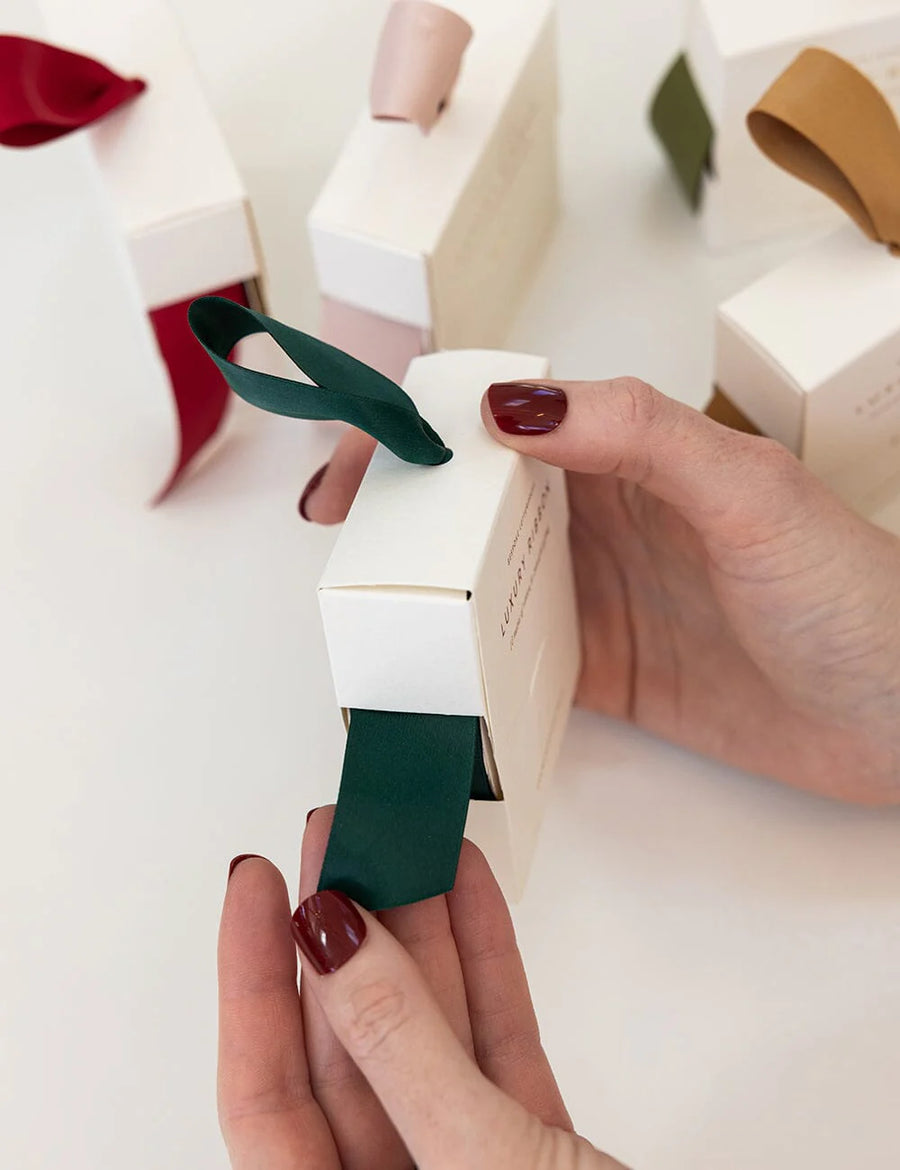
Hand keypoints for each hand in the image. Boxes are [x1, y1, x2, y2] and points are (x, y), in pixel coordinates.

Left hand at [218, 809, 624, 1168]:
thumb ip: (405, 1060)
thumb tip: (336, 952)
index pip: (265, 1096)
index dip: (253, 980)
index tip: (259, 884)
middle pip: (349, 1049)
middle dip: (346, 931)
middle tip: (340, 841)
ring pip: (427, 1034)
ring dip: (420, 932)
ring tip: (404, 844)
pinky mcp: (534, 1153)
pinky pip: (495, 1045)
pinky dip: (486, 966)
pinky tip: (469, 899)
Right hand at [300, 380, 899, 803]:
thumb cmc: (846, 591)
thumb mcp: (746, 492)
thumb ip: (636, 436)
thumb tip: (503, 407)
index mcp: (627, 455)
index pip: (503, 421)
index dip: (421, 427)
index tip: (357, 457)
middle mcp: (600, 520)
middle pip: (474, 500)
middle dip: (398, 510)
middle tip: (336, 543)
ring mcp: (596, 599)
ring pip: (482, 578)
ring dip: (422, 586)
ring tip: (362, 609)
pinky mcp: (602, 672)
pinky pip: (513, 661)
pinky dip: (466, 665)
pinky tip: (426, 675)